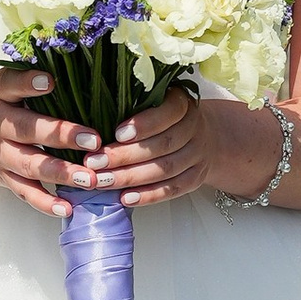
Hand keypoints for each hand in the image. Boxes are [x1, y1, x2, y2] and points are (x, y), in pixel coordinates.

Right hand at [0, 68, 106, 219]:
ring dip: (60, 173)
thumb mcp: (3, 84)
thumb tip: (81, 65)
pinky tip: (68, 207)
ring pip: (29, 165)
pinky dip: (45, 203)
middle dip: (60, 135)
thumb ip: (31, 78)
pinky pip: (24, 192)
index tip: (51, 82)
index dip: (28, 83)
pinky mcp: (3, 178)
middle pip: (26, 130)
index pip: (9, 84)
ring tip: (89, 178)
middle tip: (92, 140)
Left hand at [84, 81, 221, 207]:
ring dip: (131, 177)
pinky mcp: (197, 177)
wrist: (206, 136)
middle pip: (162, 145)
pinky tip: (126, 197)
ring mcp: (198, 155)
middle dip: (125, 156)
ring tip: (103, 181)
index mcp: (182, 104)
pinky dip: (149, 195)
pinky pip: (173, 189)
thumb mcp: (155, 102)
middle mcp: (194, 128)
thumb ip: (132, 105)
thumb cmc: (166, 118)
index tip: (117, 134)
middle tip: (94, 162)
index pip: (168, 112)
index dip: (144, 124)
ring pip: (165, 169)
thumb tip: (95, 115)